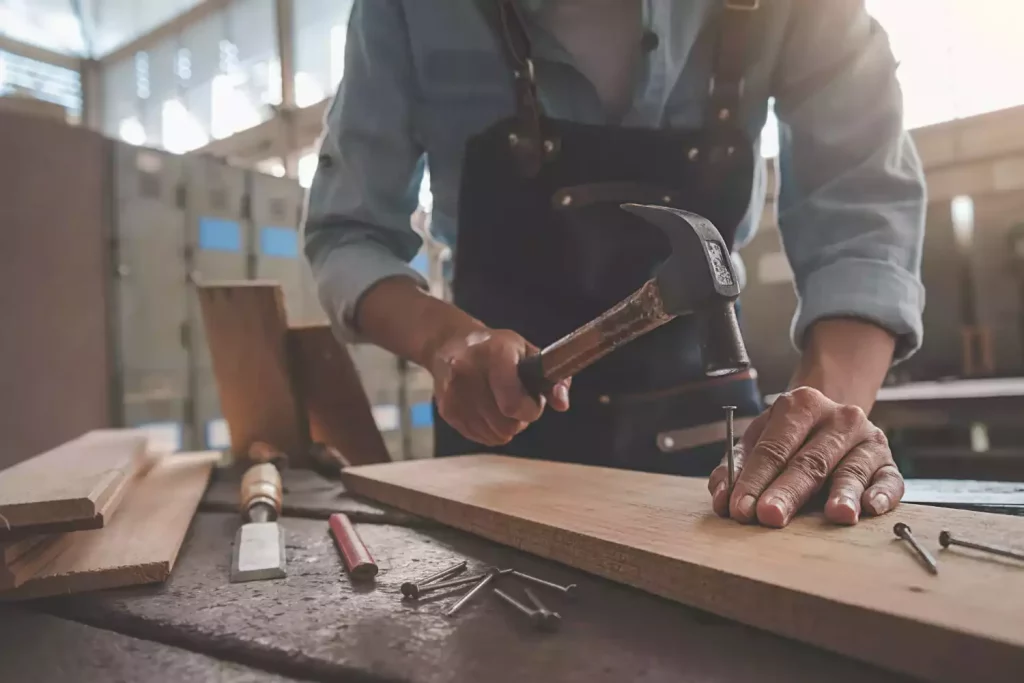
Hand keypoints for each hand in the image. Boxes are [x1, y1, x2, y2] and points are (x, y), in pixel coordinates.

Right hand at [430, 328, 569, 445]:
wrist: (449, 344)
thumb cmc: (495, 348)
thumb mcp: (527, 351)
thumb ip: (551, 378)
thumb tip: (562, 404)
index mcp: (495, 354)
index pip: (514, 404)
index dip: (531, 409)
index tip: (533, 401)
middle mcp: (469, 372)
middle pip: (506, 425)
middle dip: (519, 420)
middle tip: (517, 402)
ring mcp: (454, 393)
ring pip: (494, 435)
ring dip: (504, 426)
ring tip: (501, 404)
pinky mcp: (446, 410)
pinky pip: (480, 437)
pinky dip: (489, 429)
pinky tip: (487, 409)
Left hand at [708, 386, 902, 526]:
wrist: (833, 419)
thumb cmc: (790, 437)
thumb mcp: (760, 440)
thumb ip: (736, 467)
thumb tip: (722, 498)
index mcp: (800, 405)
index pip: (773, 448)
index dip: (754, 479)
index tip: (740, 508)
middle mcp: (838, 418)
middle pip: (809, 461)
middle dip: (787, 491)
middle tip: (770, 516)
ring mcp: (868, 439)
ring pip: (851, 470)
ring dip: (843, 493)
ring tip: (836, 515)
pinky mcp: (889, 462)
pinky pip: (890, 479)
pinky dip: (882, 494)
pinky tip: (872, 507)